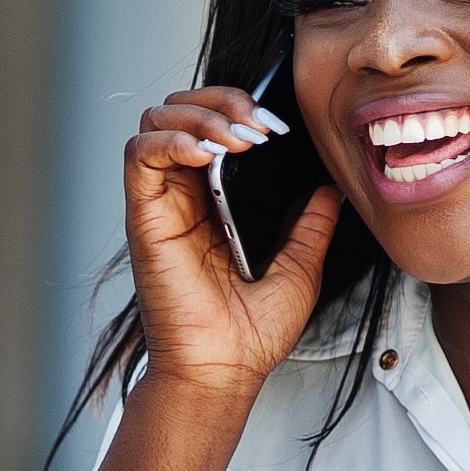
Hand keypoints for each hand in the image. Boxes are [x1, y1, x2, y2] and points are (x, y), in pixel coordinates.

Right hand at [119, 88, 339, 401]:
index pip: (212, 125)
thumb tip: (329, 189)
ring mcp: (159, 204)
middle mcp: (181, 196)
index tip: (281, 127)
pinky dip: (172, 140)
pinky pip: (140, 155)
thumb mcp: (300, 268)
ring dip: (200, 114)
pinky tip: (210, 153)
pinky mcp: (143, 217)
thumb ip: (310, 226)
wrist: (225, 370)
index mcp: (213, 202)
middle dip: (222, 100)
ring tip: (240, 137)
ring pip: (157, 121)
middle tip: (261, 125)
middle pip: (180, 110)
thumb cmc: (250, 333)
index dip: (241, 110)